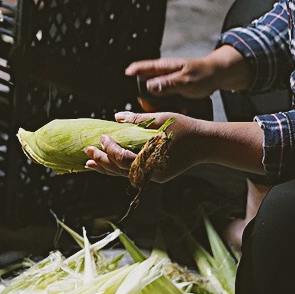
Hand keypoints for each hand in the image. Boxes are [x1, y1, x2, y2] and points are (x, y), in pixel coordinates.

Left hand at [85, 110, 266, 181]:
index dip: (109, 148)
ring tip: (90, 162)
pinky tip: (109, 164)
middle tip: (87, 150)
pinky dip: (119, 169)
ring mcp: (155, 176)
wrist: (208, 143)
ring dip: (107, 168)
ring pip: (124, 175)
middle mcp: (152, 173)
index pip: (122, 158)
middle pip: (120, 170)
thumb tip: (116, 116)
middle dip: (101, 160)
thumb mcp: (162, 119)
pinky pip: (133, 173)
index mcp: (152, 160)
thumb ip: (138, 120)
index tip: (103, 137)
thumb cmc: (186, 128)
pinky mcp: (157, 175)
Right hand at [126, 44, 249, 99]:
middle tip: (154, 107)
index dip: (132, 72)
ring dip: (161, 104)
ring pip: (155, 93)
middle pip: (144, 84)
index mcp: (164, 66)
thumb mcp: (186, 81)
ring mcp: (168, 80)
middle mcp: (163, 73)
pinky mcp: (173, 88)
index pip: (143, 67)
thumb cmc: (203, 75)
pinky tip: (181, 108)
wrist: (218, 75)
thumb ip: (168, 84)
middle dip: (147, 97)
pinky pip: (166, 98)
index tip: (126, 78)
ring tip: (176, 108)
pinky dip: (170, 105)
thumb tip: (149, 86)